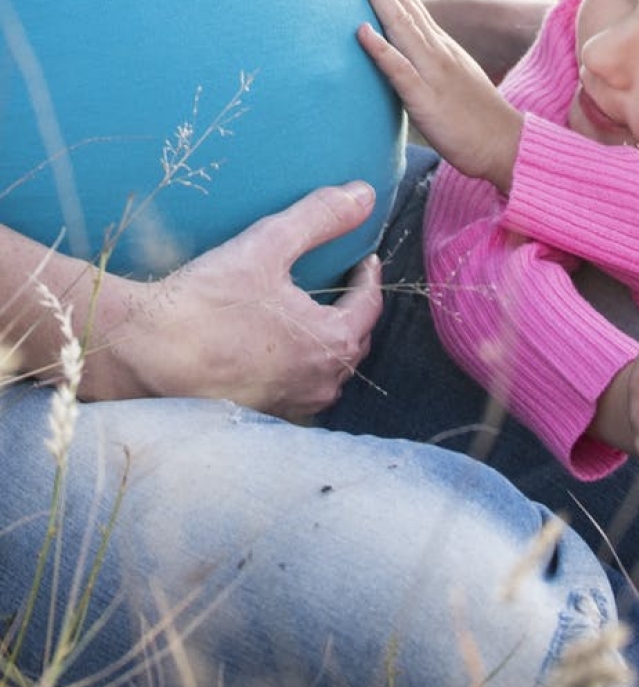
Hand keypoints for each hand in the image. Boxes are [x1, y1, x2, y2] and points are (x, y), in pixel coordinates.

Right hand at [82, 182, 383, 419]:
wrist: (145, 354)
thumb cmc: (206, 302)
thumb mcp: (267, 246)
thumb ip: (319, 218)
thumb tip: (364, 194)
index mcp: (334, 342)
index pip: (368, 305)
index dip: (367, 278)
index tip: (362, 260)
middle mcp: (323, 382)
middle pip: (353, 341)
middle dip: (352, 312)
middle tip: (341, 286)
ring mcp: (295, 405)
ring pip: (327, 371)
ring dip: (326, 345)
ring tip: (311, 319)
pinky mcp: (265, 415)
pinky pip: (297, 390)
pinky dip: (297, 368)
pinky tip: (277, 353)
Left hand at [359, 0, 523, 191]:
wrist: (508, 145)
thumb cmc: (478, 119)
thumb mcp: (454, 78)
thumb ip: (431, 60)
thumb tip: (410, 48)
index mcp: (442, 46)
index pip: (412, 6)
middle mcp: (437, 51)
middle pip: (404, 8)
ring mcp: (433, 74)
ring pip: (401, 29)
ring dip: (380, 3)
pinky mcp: (427, 101)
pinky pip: (401, 72)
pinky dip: (381, 50)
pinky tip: (362, 32)